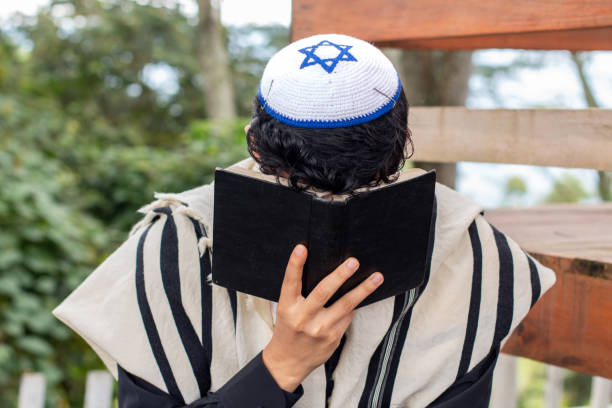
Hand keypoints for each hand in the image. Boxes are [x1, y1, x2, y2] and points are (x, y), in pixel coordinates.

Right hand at [262, 244, 383, 391]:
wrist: (288, 362)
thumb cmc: (289, 329)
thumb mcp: (287, 310)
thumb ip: (300, 294)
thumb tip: (329, 272)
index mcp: (287, 307)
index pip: (290, 282)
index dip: (295, 264)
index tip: (302, 248)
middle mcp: (303, 318)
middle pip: (323, 292)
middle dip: (340, 275)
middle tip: (353, 261)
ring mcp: (320, 329)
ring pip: (346, 305)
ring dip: (363, 289)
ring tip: (377, 276)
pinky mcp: (334, 338)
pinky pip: (349, 316)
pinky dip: (357, 303)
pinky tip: (367, 292)